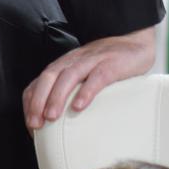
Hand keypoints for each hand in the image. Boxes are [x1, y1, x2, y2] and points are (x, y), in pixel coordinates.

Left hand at [23, 27, 155, 128]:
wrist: (138, 45)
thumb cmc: (107, 65)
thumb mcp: (83, 76)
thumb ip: (69, 92)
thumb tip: (57, 122)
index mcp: (63, 65)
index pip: (38, 83)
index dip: (30, 103)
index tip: (30, 124)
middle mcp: (73, 61)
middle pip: (48, 78)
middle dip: (38, 102)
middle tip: (35, 123)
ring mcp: (92, 61)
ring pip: (68, 76)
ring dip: (56, 98)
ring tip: (51, 117)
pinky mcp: (112, 64)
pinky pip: (97, 77)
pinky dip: (86, 91)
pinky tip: (79, 106)